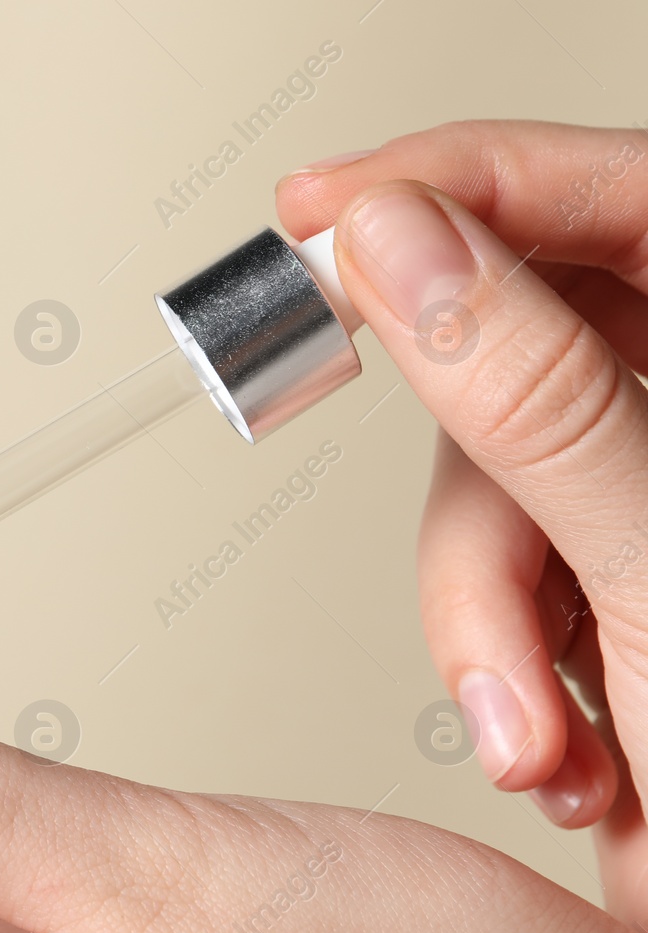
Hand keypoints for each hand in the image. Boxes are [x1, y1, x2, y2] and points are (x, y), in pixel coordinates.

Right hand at [278, 121, 647, 914]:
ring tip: (552, 740)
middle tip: (472, 603)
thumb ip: (534, 397)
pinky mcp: (592, 576)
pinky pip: (491, 574)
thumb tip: (401, 244)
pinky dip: (504, 671)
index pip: (603, 193)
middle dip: (476, 531)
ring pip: (481, 492)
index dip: (452, 178)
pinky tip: (572, 748)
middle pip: (509, 367)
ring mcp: (637, 495)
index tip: (322, 204)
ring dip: (490, 637)